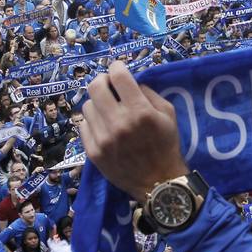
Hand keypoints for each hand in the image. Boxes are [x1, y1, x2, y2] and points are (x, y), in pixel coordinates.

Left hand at [79, 61, 188, 200]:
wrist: (158, 184)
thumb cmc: (166, 146)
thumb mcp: (168, 114)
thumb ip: (148, 93)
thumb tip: (129, 81)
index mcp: (140, 111)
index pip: (118, 76)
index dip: (116, 67)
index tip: (118, 69)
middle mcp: (118, 123)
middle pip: (95, 87)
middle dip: (102, 81)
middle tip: (109, 86)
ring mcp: (102, 138)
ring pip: (87, 106)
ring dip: (98, 103)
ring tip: (108, 111)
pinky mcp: (93, 152)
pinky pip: (83, 125)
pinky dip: (93, 122)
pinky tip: (104, 127)